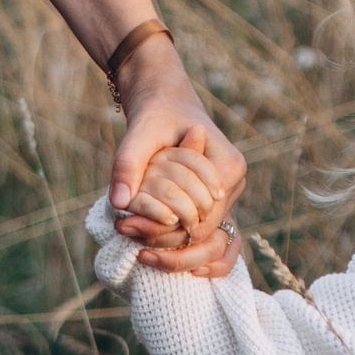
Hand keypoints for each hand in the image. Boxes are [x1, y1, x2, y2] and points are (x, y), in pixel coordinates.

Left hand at [109, 40, 245, 272]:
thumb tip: (118, 202)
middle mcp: (236, 183)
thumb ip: (128, 166)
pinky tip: (161, 253)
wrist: (166, 100)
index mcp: (228, 165)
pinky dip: (187, 246)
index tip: (125, 227)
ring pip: (207, 237)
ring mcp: (230, 193)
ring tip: (138, 252)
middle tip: (124, 239)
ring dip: (175, 248)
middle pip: (205, 232)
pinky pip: (209, 233)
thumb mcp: (138, 136)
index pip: (201, 217)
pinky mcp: (218, 200)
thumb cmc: (155, 115)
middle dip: (166, 241)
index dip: (164, 229)